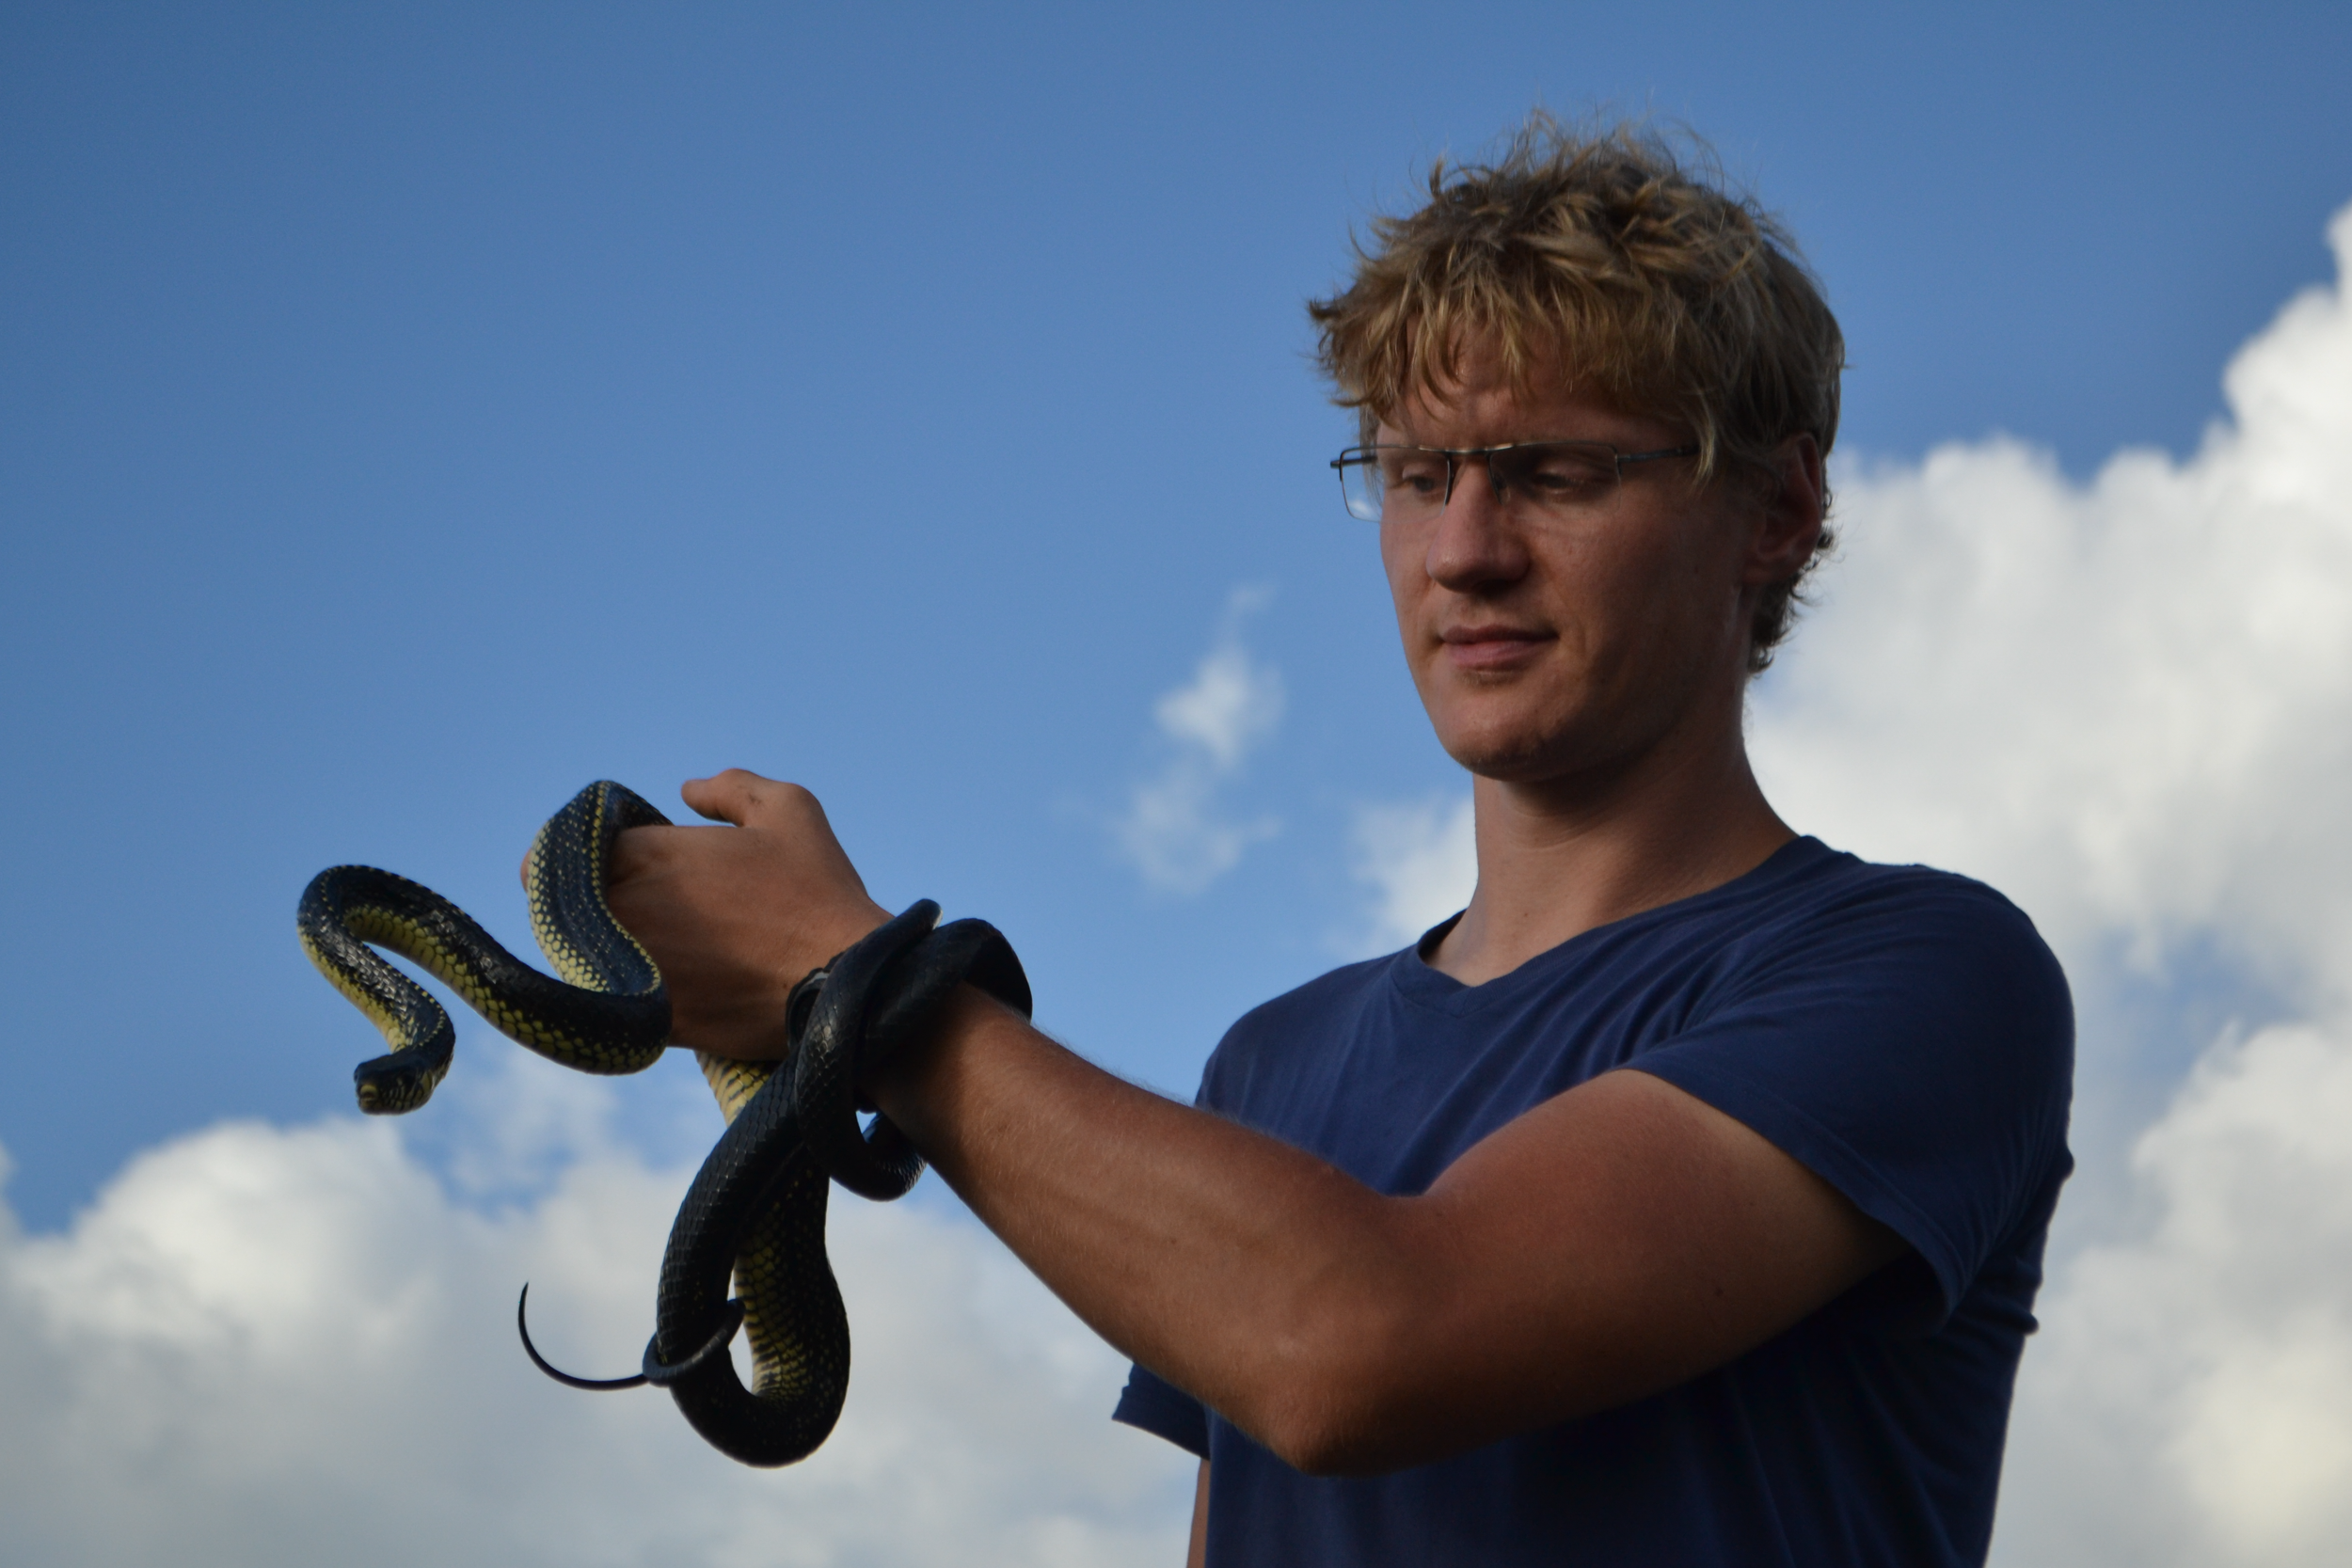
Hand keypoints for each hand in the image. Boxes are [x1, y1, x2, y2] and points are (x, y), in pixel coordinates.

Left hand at [577, 769, 888, 1059]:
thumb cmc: (817, 891)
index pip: (556, 852)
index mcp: (643, 855)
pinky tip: (670, 979)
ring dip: (602, 943)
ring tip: (653, 939)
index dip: (577, 853)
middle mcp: (623, 912)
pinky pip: (616, 999)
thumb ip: (729, 788)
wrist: (845, 983)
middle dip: (588, 897)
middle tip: (632, 898)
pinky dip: (630, 987)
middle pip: (559, 907)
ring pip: (580, 957)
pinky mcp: (651, 1019)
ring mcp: (632, 971)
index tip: (608, 859)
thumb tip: (687, 791)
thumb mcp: (788, 809)